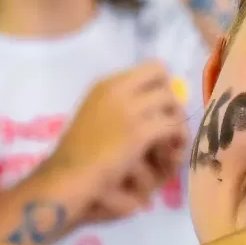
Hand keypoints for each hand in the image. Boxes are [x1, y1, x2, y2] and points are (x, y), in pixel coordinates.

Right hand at [46, 63, 186, 222]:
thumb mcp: (95, 117)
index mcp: (106, 85)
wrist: (67, 176)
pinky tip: (174, 151)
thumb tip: (153, 108)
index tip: (162, 106)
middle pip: (165, 82)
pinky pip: (173, 126)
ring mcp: (128, 110)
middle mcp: (117, 90)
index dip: (163, 86)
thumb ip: (120, 107)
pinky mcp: (138, 132)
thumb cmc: (78, 154)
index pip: (152, 68)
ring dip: (178, 122)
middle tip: (171, 124)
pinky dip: (178, 138)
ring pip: (171, 103)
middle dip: (172, 103)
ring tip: (174, 141)